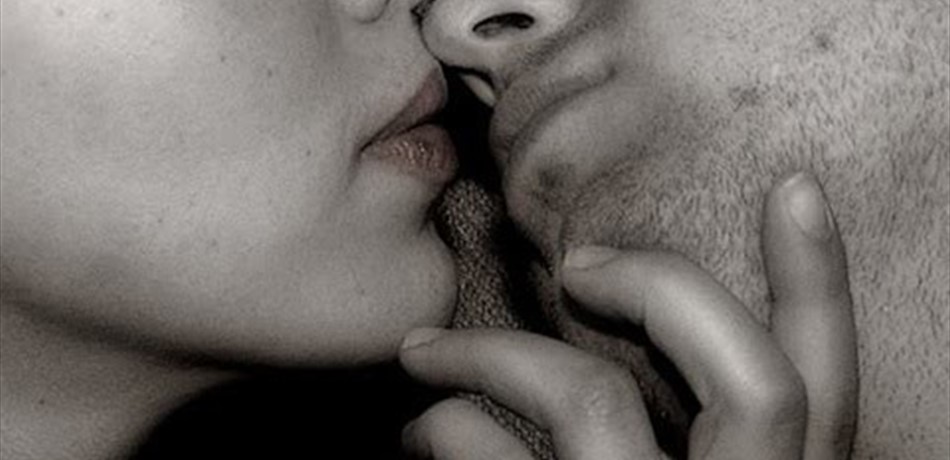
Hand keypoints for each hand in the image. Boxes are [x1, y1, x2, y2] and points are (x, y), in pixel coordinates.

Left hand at [399, 172, 857, 458]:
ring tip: (425, 356)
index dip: (821, 286)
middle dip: (662, 287)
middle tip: (583, 256)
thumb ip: (696, 455)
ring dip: (491, 352)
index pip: (826, 391)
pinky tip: (424, 434)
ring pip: (593, 397)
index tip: (790, 188)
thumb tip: (627, 369)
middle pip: (753, 380)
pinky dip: (448, 428)